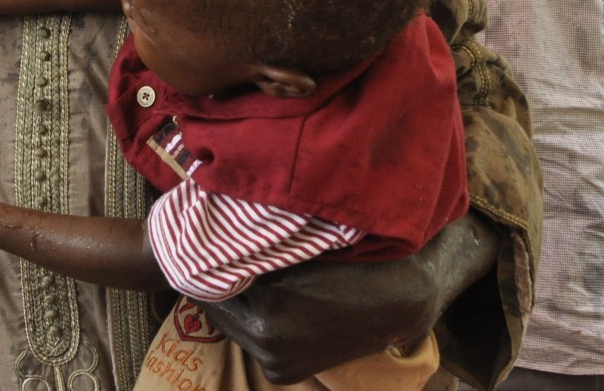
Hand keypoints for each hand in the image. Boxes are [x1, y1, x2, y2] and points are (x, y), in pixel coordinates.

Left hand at [206, 212, 497, 382]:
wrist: (403, 300)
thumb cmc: (354, 260)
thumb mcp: (300, 246)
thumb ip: (255, 247)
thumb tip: (211, 231)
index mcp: (268, 315)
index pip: (206, 281)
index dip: (203, 254)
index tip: (200, 233)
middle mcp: (266, 345)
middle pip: (216, 303)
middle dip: (215, 276)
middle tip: (215, 247)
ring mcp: (275, 362)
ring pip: (230, 320)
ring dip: (233, 296)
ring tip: (239, 267)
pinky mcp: (283, 372)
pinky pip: (248, 336)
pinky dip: (249, 315)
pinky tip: (258, 291)